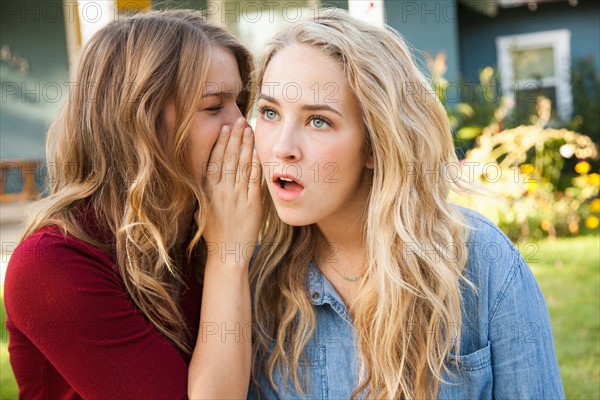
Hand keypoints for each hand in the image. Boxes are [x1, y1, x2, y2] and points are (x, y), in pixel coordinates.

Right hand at [202, 118, 261, 263]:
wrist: (227, 252)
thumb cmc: (215, 232)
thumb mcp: (203, 208)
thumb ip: (208, 189)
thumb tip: (211, 170)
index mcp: (208, 190)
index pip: (214, 160)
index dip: (220, 142)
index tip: (225, 128)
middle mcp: (221, 191)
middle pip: (228, 158)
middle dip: (235, 137)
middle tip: (239, 120)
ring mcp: (237, 197)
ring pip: (241, 166)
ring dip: (246, 146)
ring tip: (249, 130)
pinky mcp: (252, 205)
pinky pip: (254, 181)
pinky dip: (255, 165)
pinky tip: (257, 152)